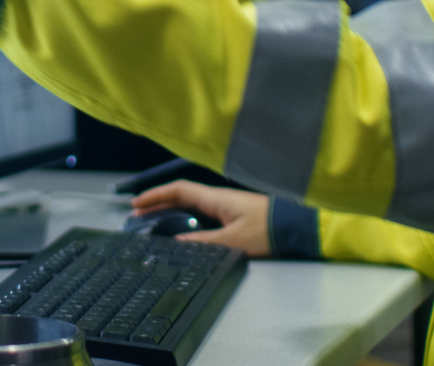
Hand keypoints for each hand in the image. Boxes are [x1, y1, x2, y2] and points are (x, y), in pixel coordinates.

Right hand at [130, 181, 273, 256]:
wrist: (296, 228)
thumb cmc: (266, 230)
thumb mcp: (233, 241)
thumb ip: (203, 242)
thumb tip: (176, 243)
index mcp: (215, 198)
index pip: (178, 191)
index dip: (155, 195)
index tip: (136, 204)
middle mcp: (217, 199)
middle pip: (181, 197)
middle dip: (157, 204)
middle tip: (137, 216)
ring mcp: (225, 207)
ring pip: (190, 206)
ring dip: (170, 212)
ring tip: (151, 224)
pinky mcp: (232, 217)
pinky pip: (201, 215)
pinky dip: (185, 220)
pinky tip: (180, 232)